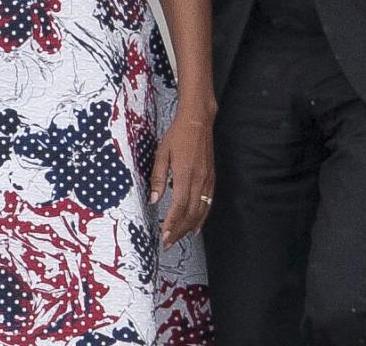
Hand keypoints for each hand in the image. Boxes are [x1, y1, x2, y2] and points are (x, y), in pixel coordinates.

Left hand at [149, 102, 214, 247]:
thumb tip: (154, 199)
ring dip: (190, 227)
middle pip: (191, 213)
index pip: (179, 207)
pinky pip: (208, 203)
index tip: (164, 236)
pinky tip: (196, 226)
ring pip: (201, 210)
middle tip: (168, 243)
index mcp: (185, 174)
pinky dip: (202, 217)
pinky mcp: (211, 178)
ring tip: (179, 238)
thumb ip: (158, 177)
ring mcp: (207, 180)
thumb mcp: (162, 153)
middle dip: (179, 231)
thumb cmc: (178, 135)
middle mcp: (199, 180)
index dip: (172, 224)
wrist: (198, 121)